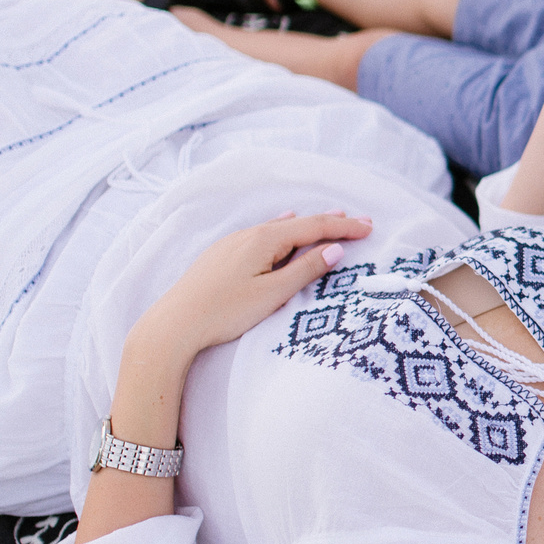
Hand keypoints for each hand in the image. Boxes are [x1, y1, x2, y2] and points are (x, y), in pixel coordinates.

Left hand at [133, 212, 370, 355]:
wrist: (173, 324)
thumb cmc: (224, 312)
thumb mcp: (272, 293)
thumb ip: (305, 270)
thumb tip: (335, 249)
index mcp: (264, 239)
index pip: (314, 227)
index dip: (344, 226)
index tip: (370, 227)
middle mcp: (248, 234)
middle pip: (298, 223)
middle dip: (330, 222)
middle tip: (359, 221)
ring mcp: (232, 243)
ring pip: (278, 227)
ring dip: (307, 225)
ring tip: (328, 219)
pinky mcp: (221, 255)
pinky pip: (261, 233)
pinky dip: (283, 229)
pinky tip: (281, 224)